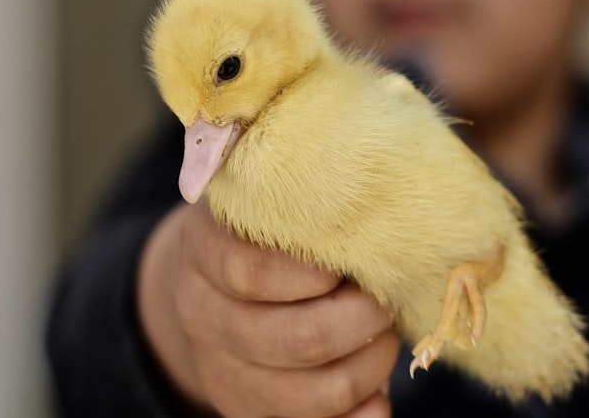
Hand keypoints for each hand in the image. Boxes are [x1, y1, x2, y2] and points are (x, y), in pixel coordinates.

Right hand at [140, 203, 398, 417]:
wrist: (217, 283)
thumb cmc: (268, 227)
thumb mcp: (270, 193)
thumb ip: (307, 192)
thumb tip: (378, 215)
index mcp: (205, 249)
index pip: (253, 272)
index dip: (317, 271)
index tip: (353, 256)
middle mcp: (202, 313)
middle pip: (294, 338)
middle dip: (363, 321)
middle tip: (386, 299)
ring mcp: (220, 369)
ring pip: (313, 393)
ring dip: (371, 366)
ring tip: (384, 334)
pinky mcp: (243, 410)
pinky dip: (360, 415)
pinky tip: (377, 396)